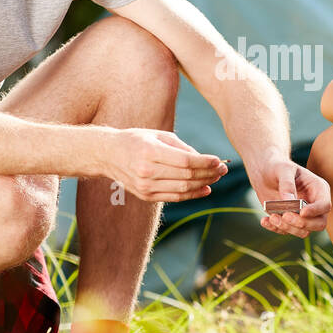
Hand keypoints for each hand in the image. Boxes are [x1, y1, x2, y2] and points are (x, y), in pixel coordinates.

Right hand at [99, 128, 227, 201]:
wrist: (108, 155)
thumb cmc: (137, 140)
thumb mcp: (158, 135)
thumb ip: (182, 147)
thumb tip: (204, 160)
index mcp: (150, 152)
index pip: (185, 162)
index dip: (205, 163)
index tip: (218, 160)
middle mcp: (147, 172)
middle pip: (186, 176)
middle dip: (209, 173)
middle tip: (223, 169)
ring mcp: (146, 187)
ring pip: (183, 189)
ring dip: (204, 184)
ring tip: (217, 178)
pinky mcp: (146, 196)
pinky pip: (174, 197)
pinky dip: (192, 194)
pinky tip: (205, 189)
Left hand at [253, 159, 330, 238]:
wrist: (265, 173)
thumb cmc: (277, 167)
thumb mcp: (283, 169)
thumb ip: (287, 184)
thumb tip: (290, 201)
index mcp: (319, 189)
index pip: (325, 205)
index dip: (315, 211)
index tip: (301, 211)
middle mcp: (314, 204)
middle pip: (319, 223)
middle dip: (303, 224)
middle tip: (285, 216)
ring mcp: (303, 215)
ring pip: (304, 231)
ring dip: (288, 227)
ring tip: (272, 217)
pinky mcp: (291, 221)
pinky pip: (287, 231)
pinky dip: (276, 229)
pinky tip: (266, 220)